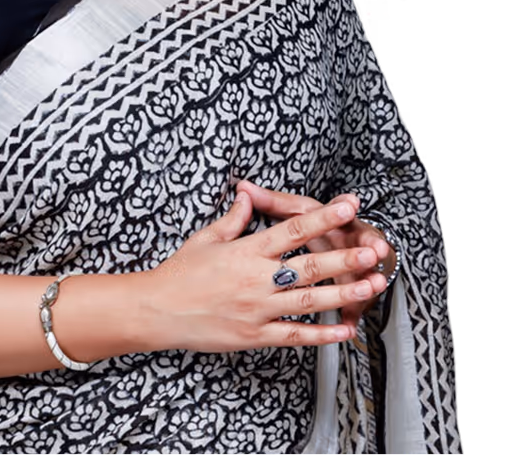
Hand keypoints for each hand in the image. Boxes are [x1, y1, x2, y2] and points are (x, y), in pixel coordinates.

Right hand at [144, 192, 388, 354]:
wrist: (157, 310)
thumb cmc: (179, 272)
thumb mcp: (205, 237)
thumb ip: (233, 218)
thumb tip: (247, 194)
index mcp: (246, 251)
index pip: (292, 229)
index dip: (323, 217)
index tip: (349, 206)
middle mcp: (256, 279)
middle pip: (310, 266)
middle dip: (344, 258)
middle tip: (374, 251)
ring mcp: (257, 310)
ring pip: (309, 301)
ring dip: (343, 293)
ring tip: (371, 286)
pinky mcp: (254, 336)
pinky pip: (294, 336)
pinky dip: (322, 335)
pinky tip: (346, 330)